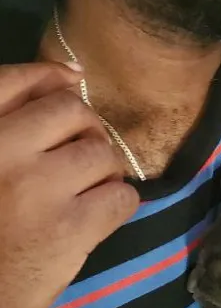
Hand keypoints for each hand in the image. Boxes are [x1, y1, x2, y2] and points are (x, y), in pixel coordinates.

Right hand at [0, 62, 138, 307]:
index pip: (13, 81)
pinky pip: (121, 197)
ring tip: (87, 192)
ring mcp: (38, 188)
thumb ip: (5, 132)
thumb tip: (66, 82)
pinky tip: (100, 216)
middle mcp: (2, 152)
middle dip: (86, 129)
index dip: (49, 79)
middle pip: (70, 111)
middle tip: (81, 155)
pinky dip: (119, 204)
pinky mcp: (70, 228)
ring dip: (103, 171)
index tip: (68, 84)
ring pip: (102, 153)